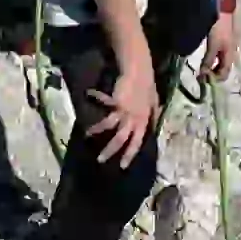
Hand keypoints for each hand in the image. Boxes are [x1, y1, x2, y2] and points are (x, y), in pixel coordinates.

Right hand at [93, 47, 159, 165]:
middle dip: (110, 151)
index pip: (137, 143)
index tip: (122, 166)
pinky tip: (88, 94)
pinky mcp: (116, 101)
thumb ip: (153, 115)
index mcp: (143, 122)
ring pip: (110, 126)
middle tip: (100, 160)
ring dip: (97, 131)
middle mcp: (134, 119)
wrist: (140, 72)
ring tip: (87, 135)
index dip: (129, 155)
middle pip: (121, 139)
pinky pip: (103, 101)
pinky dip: (95, 97)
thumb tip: (154, 125)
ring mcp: (125, 111)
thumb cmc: (147, 87)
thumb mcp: (154, 103)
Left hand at [204, 1, 240, 84]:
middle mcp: (230, 51)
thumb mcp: (213, 44)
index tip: (201, 80)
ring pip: (220, 60)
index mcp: (230, 54)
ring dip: (211, 66)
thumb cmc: (219, 26)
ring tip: (201, 66)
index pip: (224, 74)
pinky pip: (218, 53)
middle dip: (212, 74)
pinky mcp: (223, 37)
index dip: (214, 79)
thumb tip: (204, 75)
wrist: (223, 6)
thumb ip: (209, 59)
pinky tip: (205, 54)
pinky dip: (211, 58)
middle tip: (199, 75)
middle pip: (223, 68)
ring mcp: (227, 44)